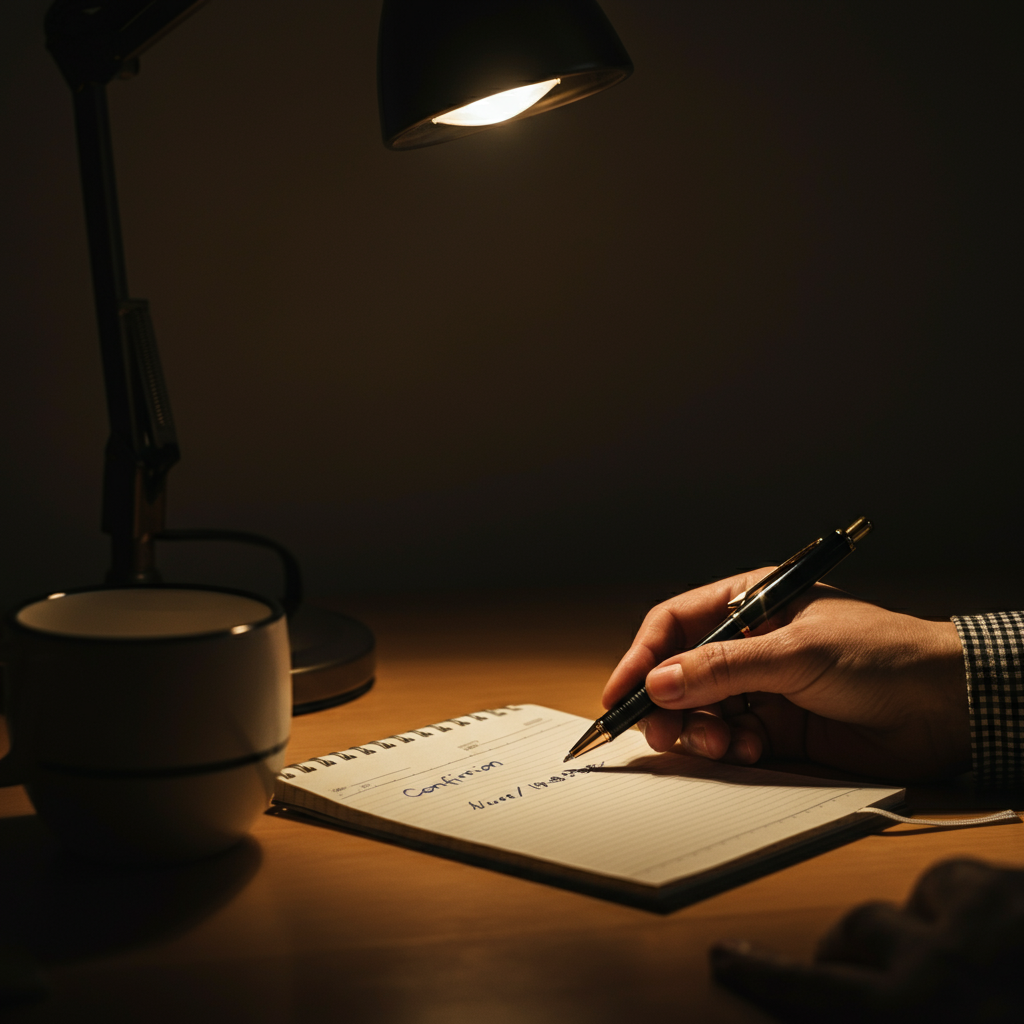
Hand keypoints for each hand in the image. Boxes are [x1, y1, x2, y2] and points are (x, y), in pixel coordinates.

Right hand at [602, 570, 970, 780]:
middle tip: (662, 730)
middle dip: (666, 704)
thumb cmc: (882, 654)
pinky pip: (730, 743)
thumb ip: (723, 670)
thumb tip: (658, 683)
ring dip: (698, 732)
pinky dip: (727, 752)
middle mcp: (749, 648)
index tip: (620, 693)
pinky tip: (747, 751)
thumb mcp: (796, 652)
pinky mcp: (778, 732)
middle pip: (679, 675)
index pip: (675, 625)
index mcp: (750, 605)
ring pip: (700, 714)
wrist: (948, 707)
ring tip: (719, 743)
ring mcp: (762, 691)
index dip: (642, 657)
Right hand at [710, 858, 1023, 1022]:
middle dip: (857, 945)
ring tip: (966, 950)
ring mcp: (990, 917)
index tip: (726, 956)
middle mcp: (945, 962)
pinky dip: (980, 901)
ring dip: (931, 917)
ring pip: (926, 890)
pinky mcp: (1019, 886)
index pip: (813, 991)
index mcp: (919, 1013)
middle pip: (859, 926)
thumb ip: (893, 1012)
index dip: (764, 974)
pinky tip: (1005, 928)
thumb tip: (837, 1004)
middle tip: (879, 974)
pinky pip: (978, 877)